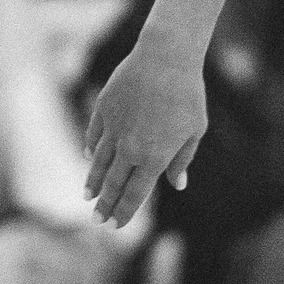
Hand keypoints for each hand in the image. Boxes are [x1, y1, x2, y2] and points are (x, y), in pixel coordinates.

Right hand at [83, 36, 207, 225]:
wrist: (165, 57)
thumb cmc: (188, 94)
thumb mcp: (195, 130)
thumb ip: (181, 160)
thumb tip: (176, 185)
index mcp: (154, 158)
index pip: (135, 195)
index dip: (124, 212)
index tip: (116, 226)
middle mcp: (129, 148)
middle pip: (113, 184)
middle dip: (105, 205)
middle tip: (97, 219)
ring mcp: (113, 129)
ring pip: (98, 163)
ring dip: (93, 182)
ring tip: (88, 196)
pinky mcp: (103, 110)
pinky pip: (94, 136)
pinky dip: (91, 149)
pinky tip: (89, 158)